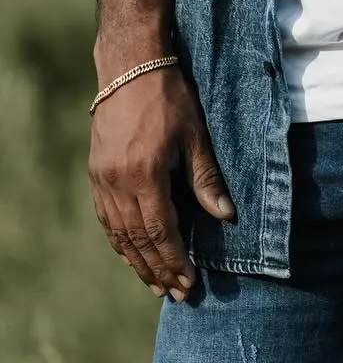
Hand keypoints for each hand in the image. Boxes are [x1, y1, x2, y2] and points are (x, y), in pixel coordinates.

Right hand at [88, 64, 234, 302]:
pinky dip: (120, 241)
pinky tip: (131, 254)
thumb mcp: (195, 134)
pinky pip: (107, 218)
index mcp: (145, 174)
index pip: (160, 231)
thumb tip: (226, 215)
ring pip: (119, 234)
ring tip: (154, 284)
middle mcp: (118, 183)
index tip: (187, 283)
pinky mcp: (96, 174)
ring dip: (137, 262)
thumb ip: (206, 178)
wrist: (129, 68)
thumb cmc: (170, 97)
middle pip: (137, 240)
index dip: (174, 260)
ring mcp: (103, 180)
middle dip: (157, 270)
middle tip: (175, 294)